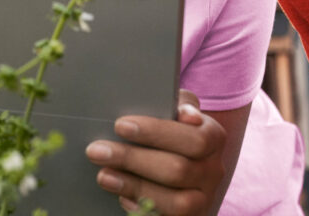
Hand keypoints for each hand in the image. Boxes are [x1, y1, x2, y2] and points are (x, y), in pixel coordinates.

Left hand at [85, 90, 226, 214]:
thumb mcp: (175, 111)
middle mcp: (212, 171)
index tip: (120, 125)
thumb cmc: (170, 131)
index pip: (193, 137)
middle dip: (132, 159)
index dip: (156, 132)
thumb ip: (176, 103)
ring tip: (103, 175)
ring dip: (134, 187)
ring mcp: (202, 199)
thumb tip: (187, 114)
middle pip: (177, 169)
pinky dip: (143, 210)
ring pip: (175, 202)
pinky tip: (122, 197)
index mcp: (212, 137)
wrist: (181, 166)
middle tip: (96, 150)